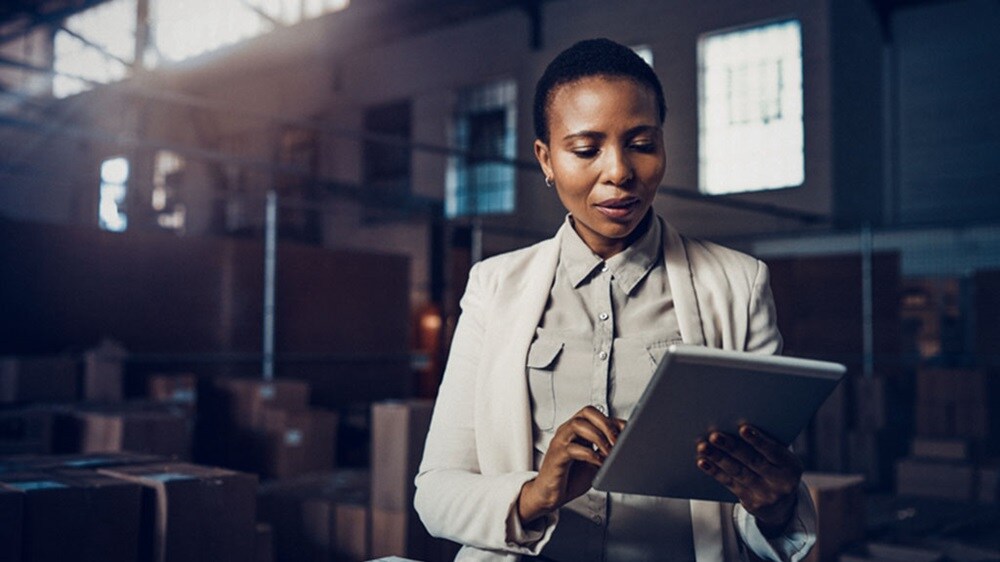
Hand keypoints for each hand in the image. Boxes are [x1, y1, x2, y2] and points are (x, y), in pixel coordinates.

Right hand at [517, 406, 625, 523]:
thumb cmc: (570, 478)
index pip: (596, 414)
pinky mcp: (556, 456)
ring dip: (598, 437)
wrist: (550, 495)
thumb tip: (625, 447)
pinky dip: (589, 454)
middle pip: (587, 413)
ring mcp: (560, 442)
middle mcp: (568, 432)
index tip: (627, 433)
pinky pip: (572, 448)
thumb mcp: (594, 462)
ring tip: (608, 452)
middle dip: (606, 424)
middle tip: (617, 441)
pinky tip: (598, 462)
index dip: (613, 421)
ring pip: (578, 425)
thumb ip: (605, 452)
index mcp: (577, 431)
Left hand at [695, 424, 801, 535]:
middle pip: (753, 462)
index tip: (742, 428)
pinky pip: (729, 483)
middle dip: (732, 447)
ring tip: (703, 447)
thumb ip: (766, 444)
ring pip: (738, 473)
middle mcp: (781, 482)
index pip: (773, 451)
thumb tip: (735, 423)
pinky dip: (714, 471)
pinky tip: (703, 462)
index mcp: (791, 466)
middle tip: (715, 435)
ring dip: (718, 458)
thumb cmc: (777, 468)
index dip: (758, 440)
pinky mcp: (750, 503)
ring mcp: (765, 495)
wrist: (782, 506)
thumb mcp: (781, 458)